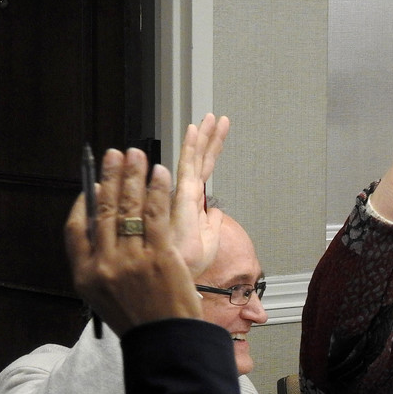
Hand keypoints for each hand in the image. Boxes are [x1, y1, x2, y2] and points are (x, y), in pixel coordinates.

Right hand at [65, 148, 201, 335]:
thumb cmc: (142, 319)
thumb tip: (105, 225)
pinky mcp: (160, 257)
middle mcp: (104, 265)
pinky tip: (159, 172)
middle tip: (114, 154)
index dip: (83, 203)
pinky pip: (155, 215)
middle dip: (110, 177)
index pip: (75, 230)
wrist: (167, 340)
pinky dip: (156, 190)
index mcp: (85, 275)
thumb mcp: (105, 296)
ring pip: (129, 208)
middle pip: (104, 211)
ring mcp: (132, 260)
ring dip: (132, 176)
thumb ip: (99, 263)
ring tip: (135, 154)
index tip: (92, 185)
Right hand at [171, 113, 229, 275]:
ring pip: (196, 159)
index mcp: (192, 204)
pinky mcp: (181, 196)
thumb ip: (212, 223)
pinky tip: (193, 130)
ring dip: (203, 137)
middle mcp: (186, 195)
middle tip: (216, 117)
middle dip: (208, 138)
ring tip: (212, 117)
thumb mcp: (208, 243)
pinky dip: (191, 147)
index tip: (217, 133)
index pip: (204, 172)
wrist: (175, 277)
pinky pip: (188, 166)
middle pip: (200, 161)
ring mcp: (183, 193)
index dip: (210, 152)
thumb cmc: (187, 264)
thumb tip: (217, 210)